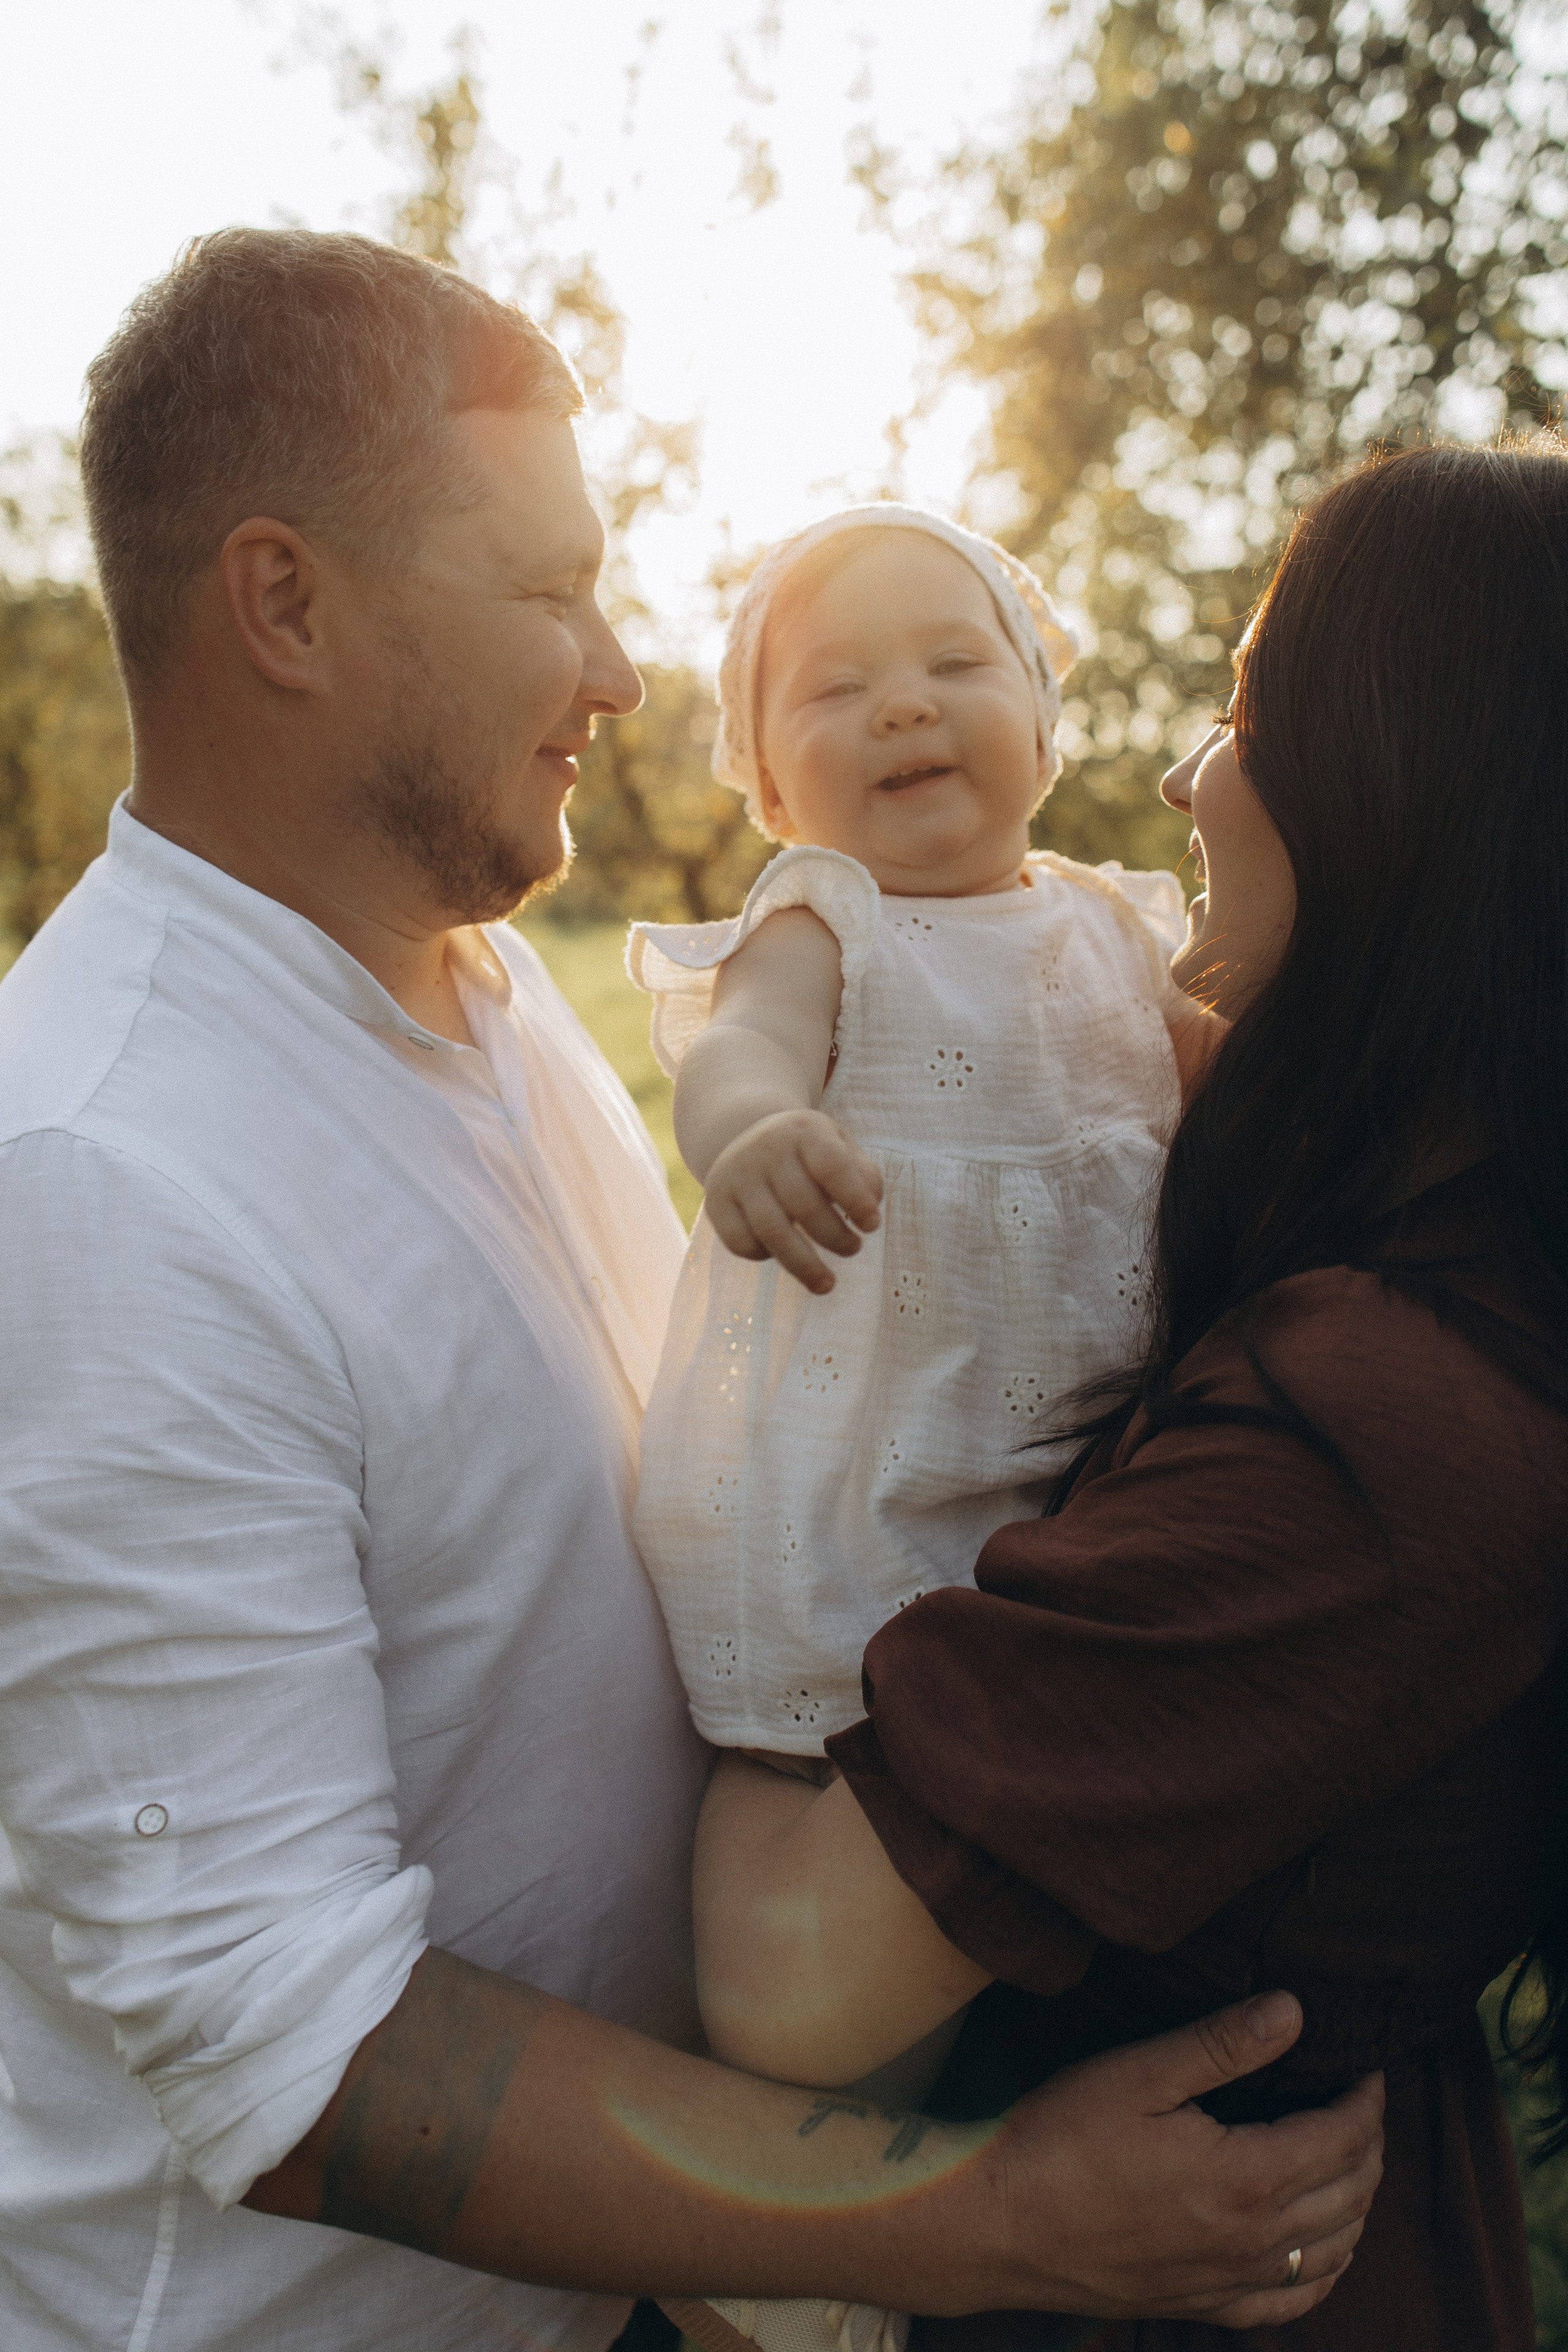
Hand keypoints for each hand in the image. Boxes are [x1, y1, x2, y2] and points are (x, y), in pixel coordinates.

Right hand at [704, 1111, 882, 1293]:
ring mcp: (736, 1175)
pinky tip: (782, 1255)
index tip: (872, 1226)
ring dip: (804, 1265)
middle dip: (835, 1237)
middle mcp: (766, 1149)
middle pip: (803, 1205)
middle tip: (853, 1249)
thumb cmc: (809, 1152)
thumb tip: (870, 1211)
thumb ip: (863, 1176)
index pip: (832, 1166)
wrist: (746, 1135)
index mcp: (804, 1131)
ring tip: (827, 1284)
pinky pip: (741, 1243)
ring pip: (771, 1231)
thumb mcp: (839, 1147)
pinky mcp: (715, 1202)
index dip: (855, 1199)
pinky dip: (765, 1257)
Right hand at [963, 1992, 1381, 2326]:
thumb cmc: (1059, 2137)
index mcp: (1244, 2178)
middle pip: (1348, 2195)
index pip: (1341, 2140)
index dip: (1366, 2102)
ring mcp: (1227, 2282)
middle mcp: (1250, 2241)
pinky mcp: (1200, 2305)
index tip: (1367, 2067)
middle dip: (1369, 2146)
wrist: (995, 2225)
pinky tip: (1323, 2253)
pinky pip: (1288, 2303)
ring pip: (1330, 2251)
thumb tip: (1295, 2011)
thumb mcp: (1138, 2072)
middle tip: (1361, 2104)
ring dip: (1357, 2205)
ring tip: (1353, 2161)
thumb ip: (1222, 2044)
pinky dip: (1323, 2274)